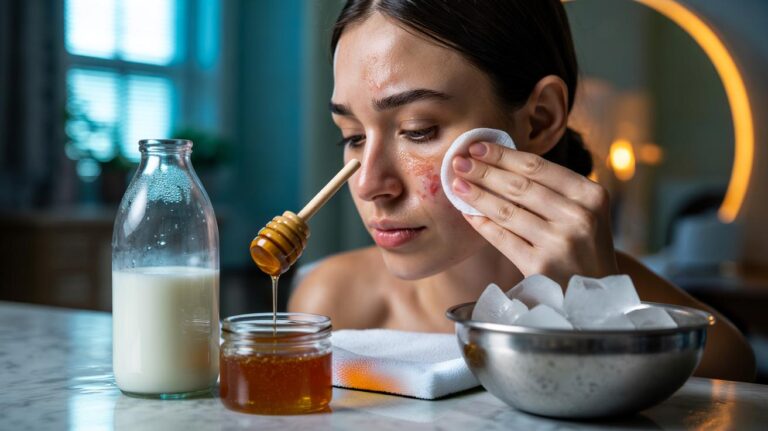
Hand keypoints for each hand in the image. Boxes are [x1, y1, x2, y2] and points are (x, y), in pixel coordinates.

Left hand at [452, 141, 618, 286]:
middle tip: (458, 161)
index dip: (503, 155)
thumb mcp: (584, 212)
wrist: (596, 295)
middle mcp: (578, 217)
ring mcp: (559, 243)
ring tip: (457, 184)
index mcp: (591, 195)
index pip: (538, 167)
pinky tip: (467, 213)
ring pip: (507, 211)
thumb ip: (554, 189)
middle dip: (484, 171)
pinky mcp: (540, 267)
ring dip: (477, 195)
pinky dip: (482, 223)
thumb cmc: (583, 247)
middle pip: (520, 187)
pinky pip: (502, 238)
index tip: (477, 146)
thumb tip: (498, 162)